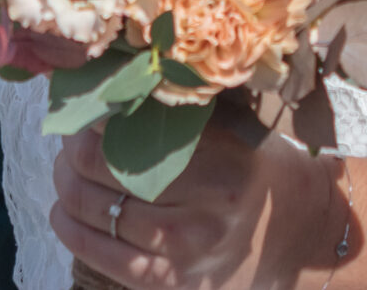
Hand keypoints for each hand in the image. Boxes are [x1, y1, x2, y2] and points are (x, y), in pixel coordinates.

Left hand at [50, 116, 346, 289]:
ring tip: (65, 176)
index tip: (83, 120)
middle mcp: (199, 215)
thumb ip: (174, 118)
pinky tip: (63, 214)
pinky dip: (74, 233)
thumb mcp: (230, 134)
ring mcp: (184, 257)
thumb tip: (106, 95)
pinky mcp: (172, 286)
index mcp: (215, 167)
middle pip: (101, 178)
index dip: (87, 130)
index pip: (121, 143)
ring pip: (98, 216)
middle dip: (70, 159)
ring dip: (67, 192)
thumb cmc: (259, 173)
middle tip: (68, 147)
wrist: (302, 237)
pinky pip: (104, 258)